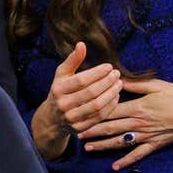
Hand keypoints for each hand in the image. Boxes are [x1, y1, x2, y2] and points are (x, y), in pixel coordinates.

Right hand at [31, 42, 121, 159]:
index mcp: (58, 89)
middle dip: (107, 82)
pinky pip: (99, 117)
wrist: (52, 118)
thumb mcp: (62, 74)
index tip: (109, 66)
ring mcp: (71, 118)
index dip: (97, 73)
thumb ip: (72, 59)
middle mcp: (63, 105)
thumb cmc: (60, 90)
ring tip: (119, 84)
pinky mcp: (79, 128)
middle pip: (91, 94)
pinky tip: (116, 96)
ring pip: (97, 106)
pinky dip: (110, 106)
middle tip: (117, 74)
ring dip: (111, 94)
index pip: (81, 81)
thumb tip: (82, 44)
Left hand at [78, 79, 172, 170]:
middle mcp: (138, 123)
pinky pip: (138, 155)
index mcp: (137, 107)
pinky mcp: (154, 144)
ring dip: (103, 145)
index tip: (81, 115)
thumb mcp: (156, 84)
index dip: (94, 113)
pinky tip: (115, 166)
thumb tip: (118, 77)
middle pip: (111, 128)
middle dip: (93, 131)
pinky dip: (126, 161)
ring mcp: (146, 136)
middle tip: (78, 134)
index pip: (110, 111)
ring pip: (120, 142)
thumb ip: (135, 83)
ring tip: (89, 148)